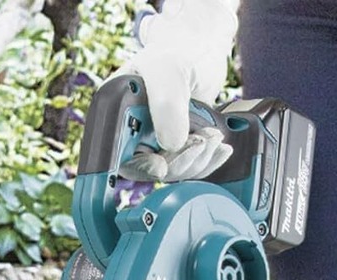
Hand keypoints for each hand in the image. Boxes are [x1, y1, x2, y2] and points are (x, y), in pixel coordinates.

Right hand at [115, 0, 239, 182]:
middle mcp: (133, 131)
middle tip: (201, 141)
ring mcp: (156, 142)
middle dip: (179, 162)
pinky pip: (189, 168)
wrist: (202, 51)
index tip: (162, 164)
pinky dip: (207, 162)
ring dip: (198, 160)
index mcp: (116, 113)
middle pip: (149, 168)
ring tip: (213, 136)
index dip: (140, 166)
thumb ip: (167, 105)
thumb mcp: (169, 71)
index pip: (120, 154)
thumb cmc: (178, 51)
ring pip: (173, 171)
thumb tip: (172, 145)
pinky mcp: (177, 148)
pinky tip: (220, 148)